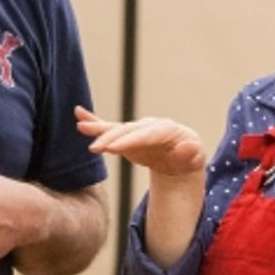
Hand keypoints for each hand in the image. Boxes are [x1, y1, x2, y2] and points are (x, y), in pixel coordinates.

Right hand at [75, 107, 206, 176]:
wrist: (181, 157)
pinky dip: (95, 123)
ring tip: (82, 127)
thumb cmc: (189, 157)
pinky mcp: (126, 137)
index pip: (147, 134)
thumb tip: (189, 146)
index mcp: (167, 129)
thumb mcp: (194, 158)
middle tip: (96, 148)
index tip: (114, 147)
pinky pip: (109, 129)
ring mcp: (136, 131)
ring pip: (116, 129)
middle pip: (128, 131)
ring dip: (99, 130)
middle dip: (111, 138)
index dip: (130, 140)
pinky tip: (80, 116)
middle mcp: (149, 126)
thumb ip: (190, 153)